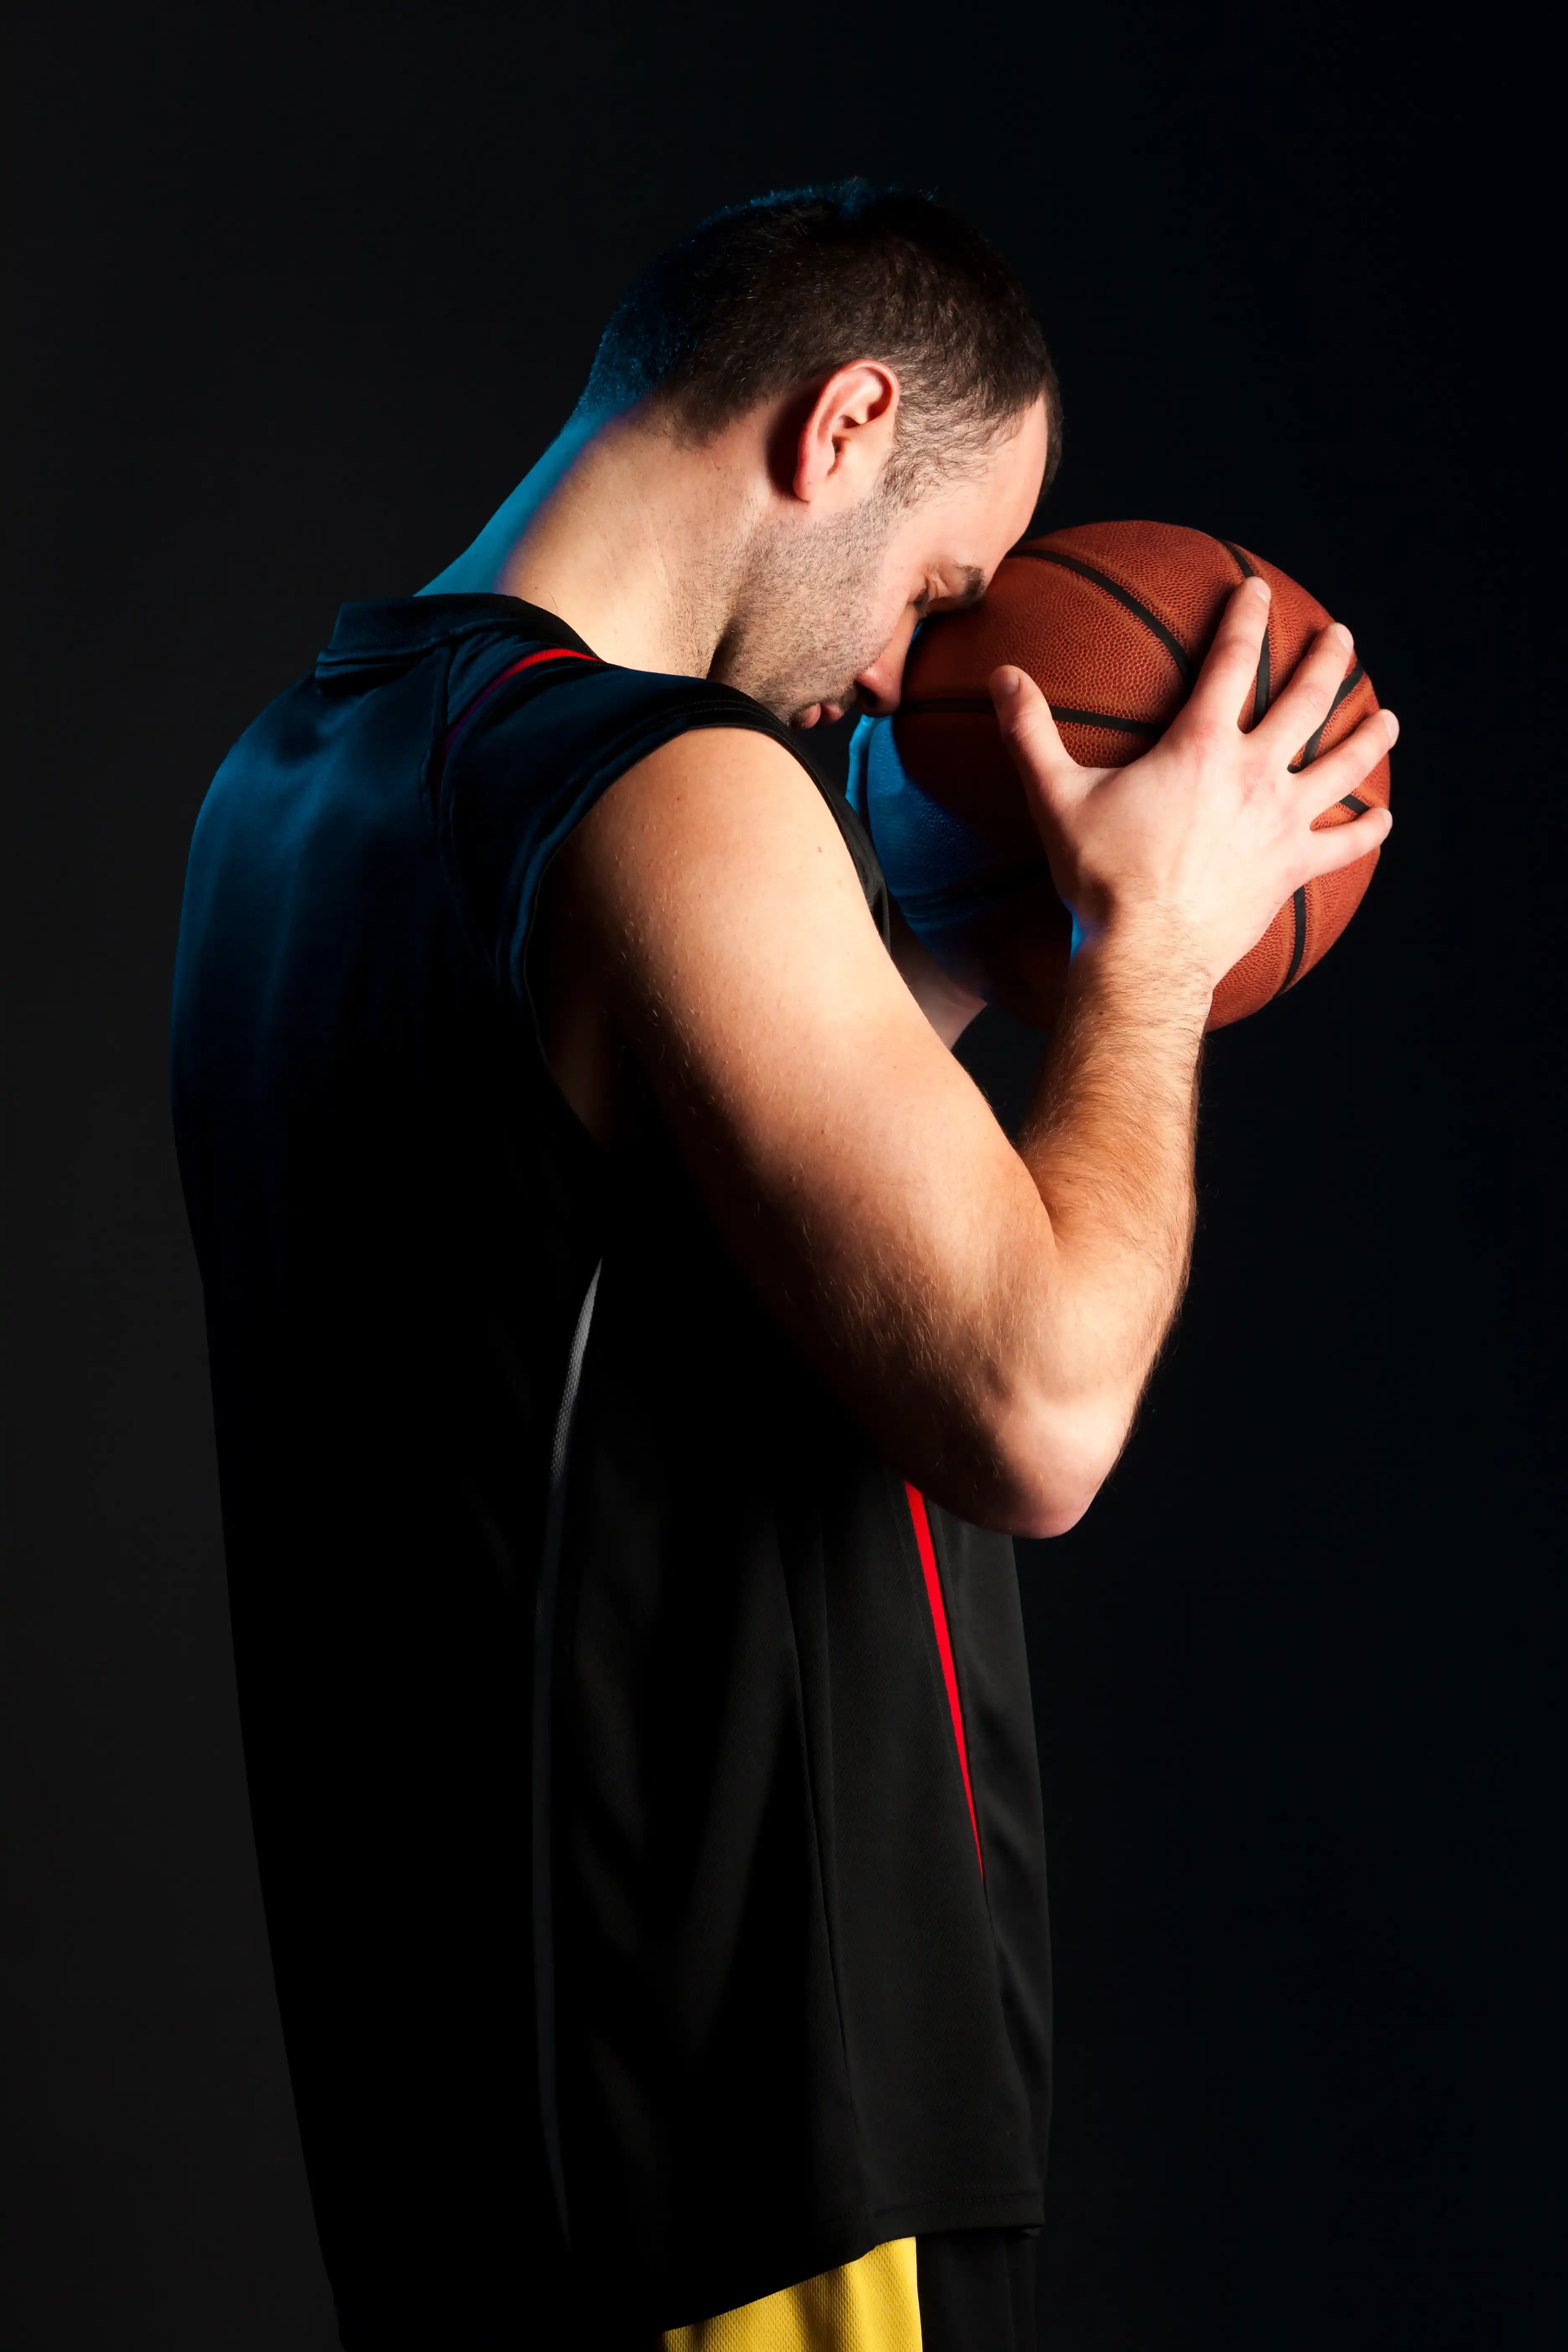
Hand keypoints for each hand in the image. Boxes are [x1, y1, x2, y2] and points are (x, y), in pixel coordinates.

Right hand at [989, 576, 1395, 996]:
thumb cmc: (1100, 877)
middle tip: (1342, 638)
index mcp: (1201, 745)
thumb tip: (1003, 676)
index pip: (1230, 660)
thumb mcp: (1055, 797)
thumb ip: (1030, 732)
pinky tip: (1383, 819)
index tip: (1256, 589)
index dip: (1244, 616)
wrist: (1144, 953)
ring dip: (1369, 736)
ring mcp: (1281, 822)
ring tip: (1387, 717)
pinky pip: (1344, 845)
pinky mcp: (1292, 868)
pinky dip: (1367, 831)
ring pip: (1343, 766)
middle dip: (1328, 661)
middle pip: (1307, 700)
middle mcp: (1254, 774)